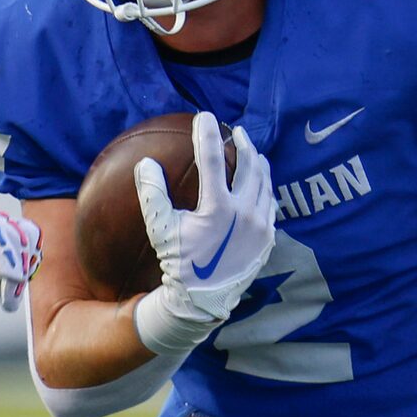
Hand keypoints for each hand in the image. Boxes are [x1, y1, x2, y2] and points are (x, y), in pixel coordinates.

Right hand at [134, 112, 274, 353]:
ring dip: (258, 163)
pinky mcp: (267, 238)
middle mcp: (244, 214)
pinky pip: (270, 204)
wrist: (204, 299)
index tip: (205, 116)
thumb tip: (145, 163)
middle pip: (249, 166)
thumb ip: (152, 194)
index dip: (208, 134)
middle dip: (242, 144)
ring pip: (264, 183)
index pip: (214, 160)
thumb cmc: (179, 263)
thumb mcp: (161, 229)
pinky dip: (265, 188)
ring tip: (252, 152)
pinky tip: (260, 184)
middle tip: (236, 131)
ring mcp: (260, 226)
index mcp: (218, 208)